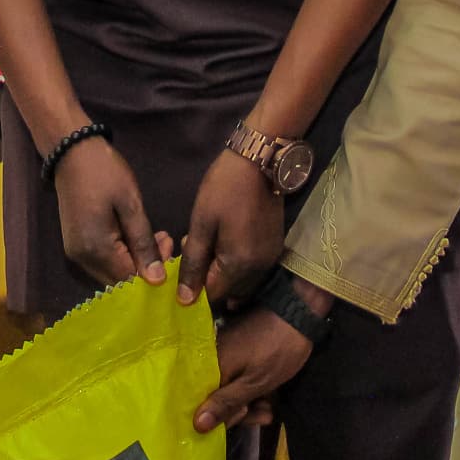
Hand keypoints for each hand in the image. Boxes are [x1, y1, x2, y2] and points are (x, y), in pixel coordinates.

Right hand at [54, 136, 173, 287]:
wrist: (71, 151)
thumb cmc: (104, 172)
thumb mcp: (130, 204)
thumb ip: (143, 243)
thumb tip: (157, 280)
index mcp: (96, 249)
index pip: (130, 279)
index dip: (154, 272)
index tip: (171, 245)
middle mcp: (82, 259)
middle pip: (120, 280)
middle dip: (146, 267)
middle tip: (165, 239)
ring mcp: (76, 253)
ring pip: (112, 272)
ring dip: (135, 261)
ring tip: (155, 236)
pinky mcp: (76, 245)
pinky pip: (103, 261)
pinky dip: (122, 255)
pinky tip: (134, 236)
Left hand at [177, 149, 283, 308]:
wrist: (260, 160)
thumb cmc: (225, 189)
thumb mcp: (202, 223)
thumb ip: (193, 263)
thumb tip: (184, 299)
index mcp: (239, 265)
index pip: (213, 295)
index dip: (194, 285)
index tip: (184, 262)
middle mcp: (259, 269)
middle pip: (229, 291)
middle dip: (209, 278)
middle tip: (195, 247)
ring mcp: (270, 258)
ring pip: (242, 281)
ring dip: (223, 271)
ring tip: (210, 242)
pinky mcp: (275, 247)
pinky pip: (252, 268)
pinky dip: (237, 263)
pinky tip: (227, 241)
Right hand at [195, 304, 315, 432]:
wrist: (297, 314)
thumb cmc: (276, 351)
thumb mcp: (255, 383)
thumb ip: (225, 403)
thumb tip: (196, 425)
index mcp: (209, 366)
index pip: (200, 402)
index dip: (220, 417)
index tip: (242, 418)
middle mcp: (209, 360)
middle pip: (215, 398)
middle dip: (240, 411)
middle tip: (263, 414)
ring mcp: (223, 355)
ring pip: (228, 390)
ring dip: (249, 403)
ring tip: (270, 408)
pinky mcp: (235, 352)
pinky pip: (236, 378)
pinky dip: (250, 389)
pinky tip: (267, 397)